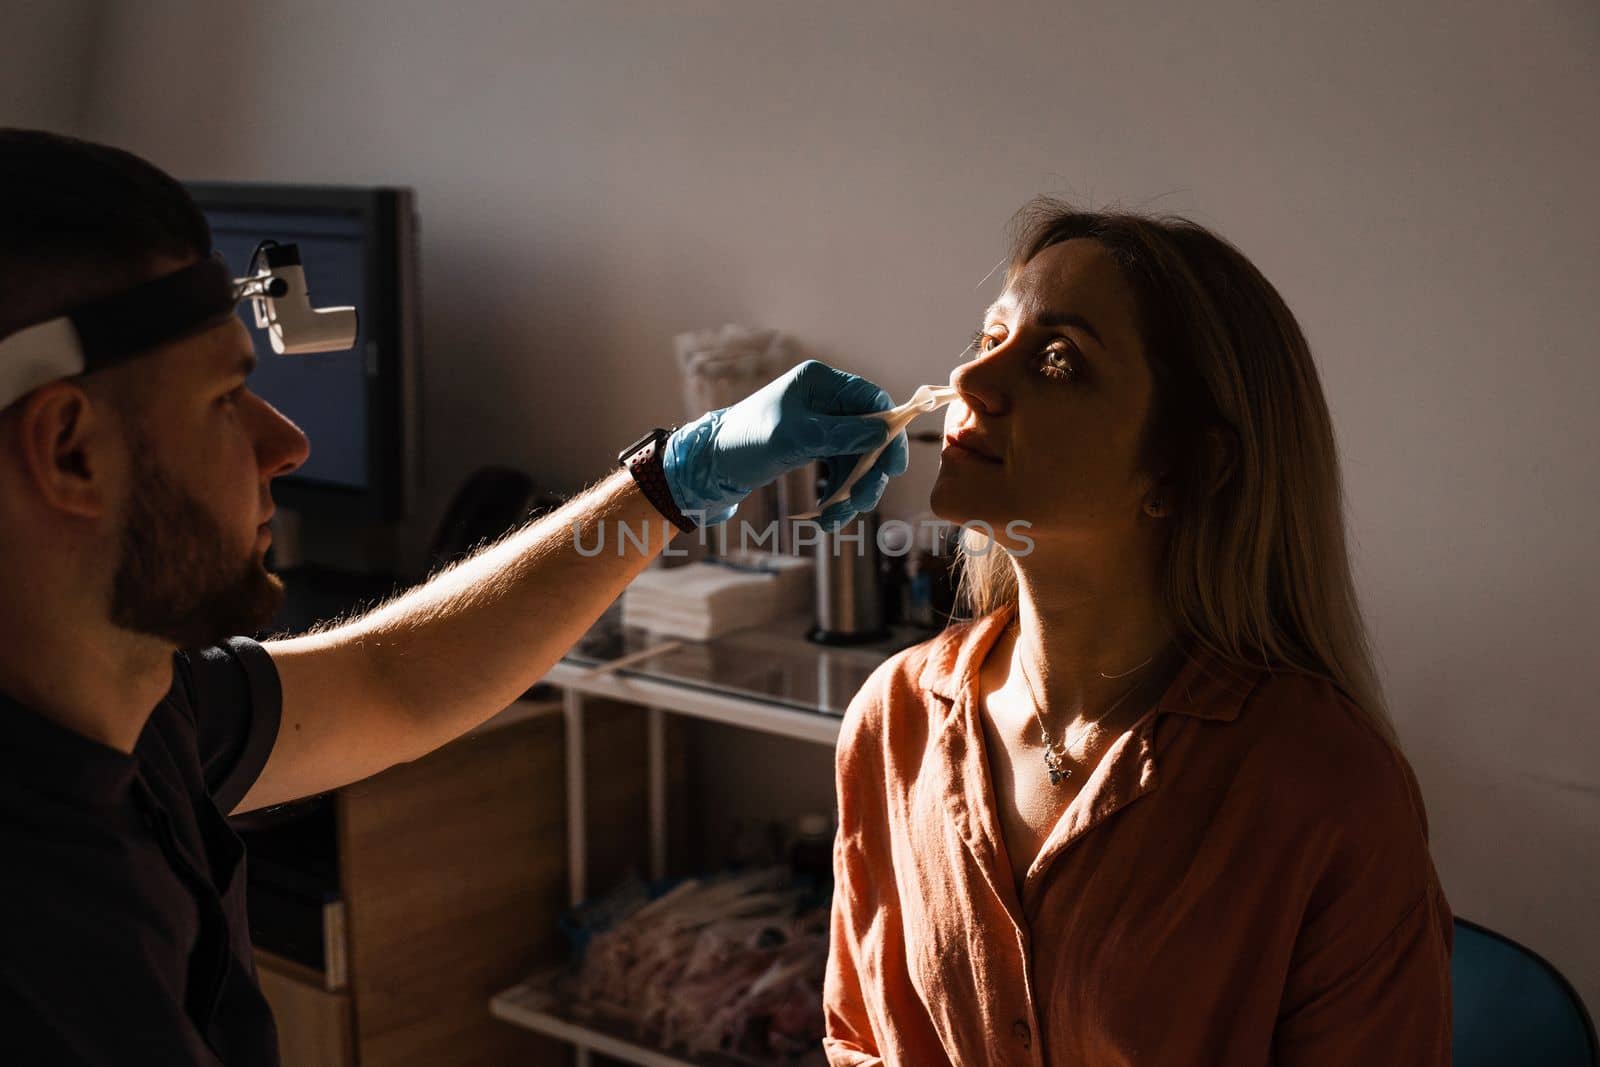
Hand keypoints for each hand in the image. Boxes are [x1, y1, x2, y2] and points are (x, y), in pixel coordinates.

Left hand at [662, 360, 909, 528]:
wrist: (707, 467)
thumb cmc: (743, 441)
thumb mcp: (793, 437)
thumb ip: (839, 434)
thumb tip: (884, 433)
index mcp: (819, 382)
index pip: (870, 400)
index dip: (888, 431)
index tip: (893, 466)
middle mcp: (824, 400)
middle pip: (869, 434)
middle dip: (869, 471)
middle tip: (863, 500)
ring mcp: (820, 425)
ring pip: (857, 458)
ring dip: (853, 490)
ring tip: (837, 517)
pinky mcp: (813, 448)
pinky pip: (839, 471)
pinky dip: (838, 494)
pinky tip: (827, 516)